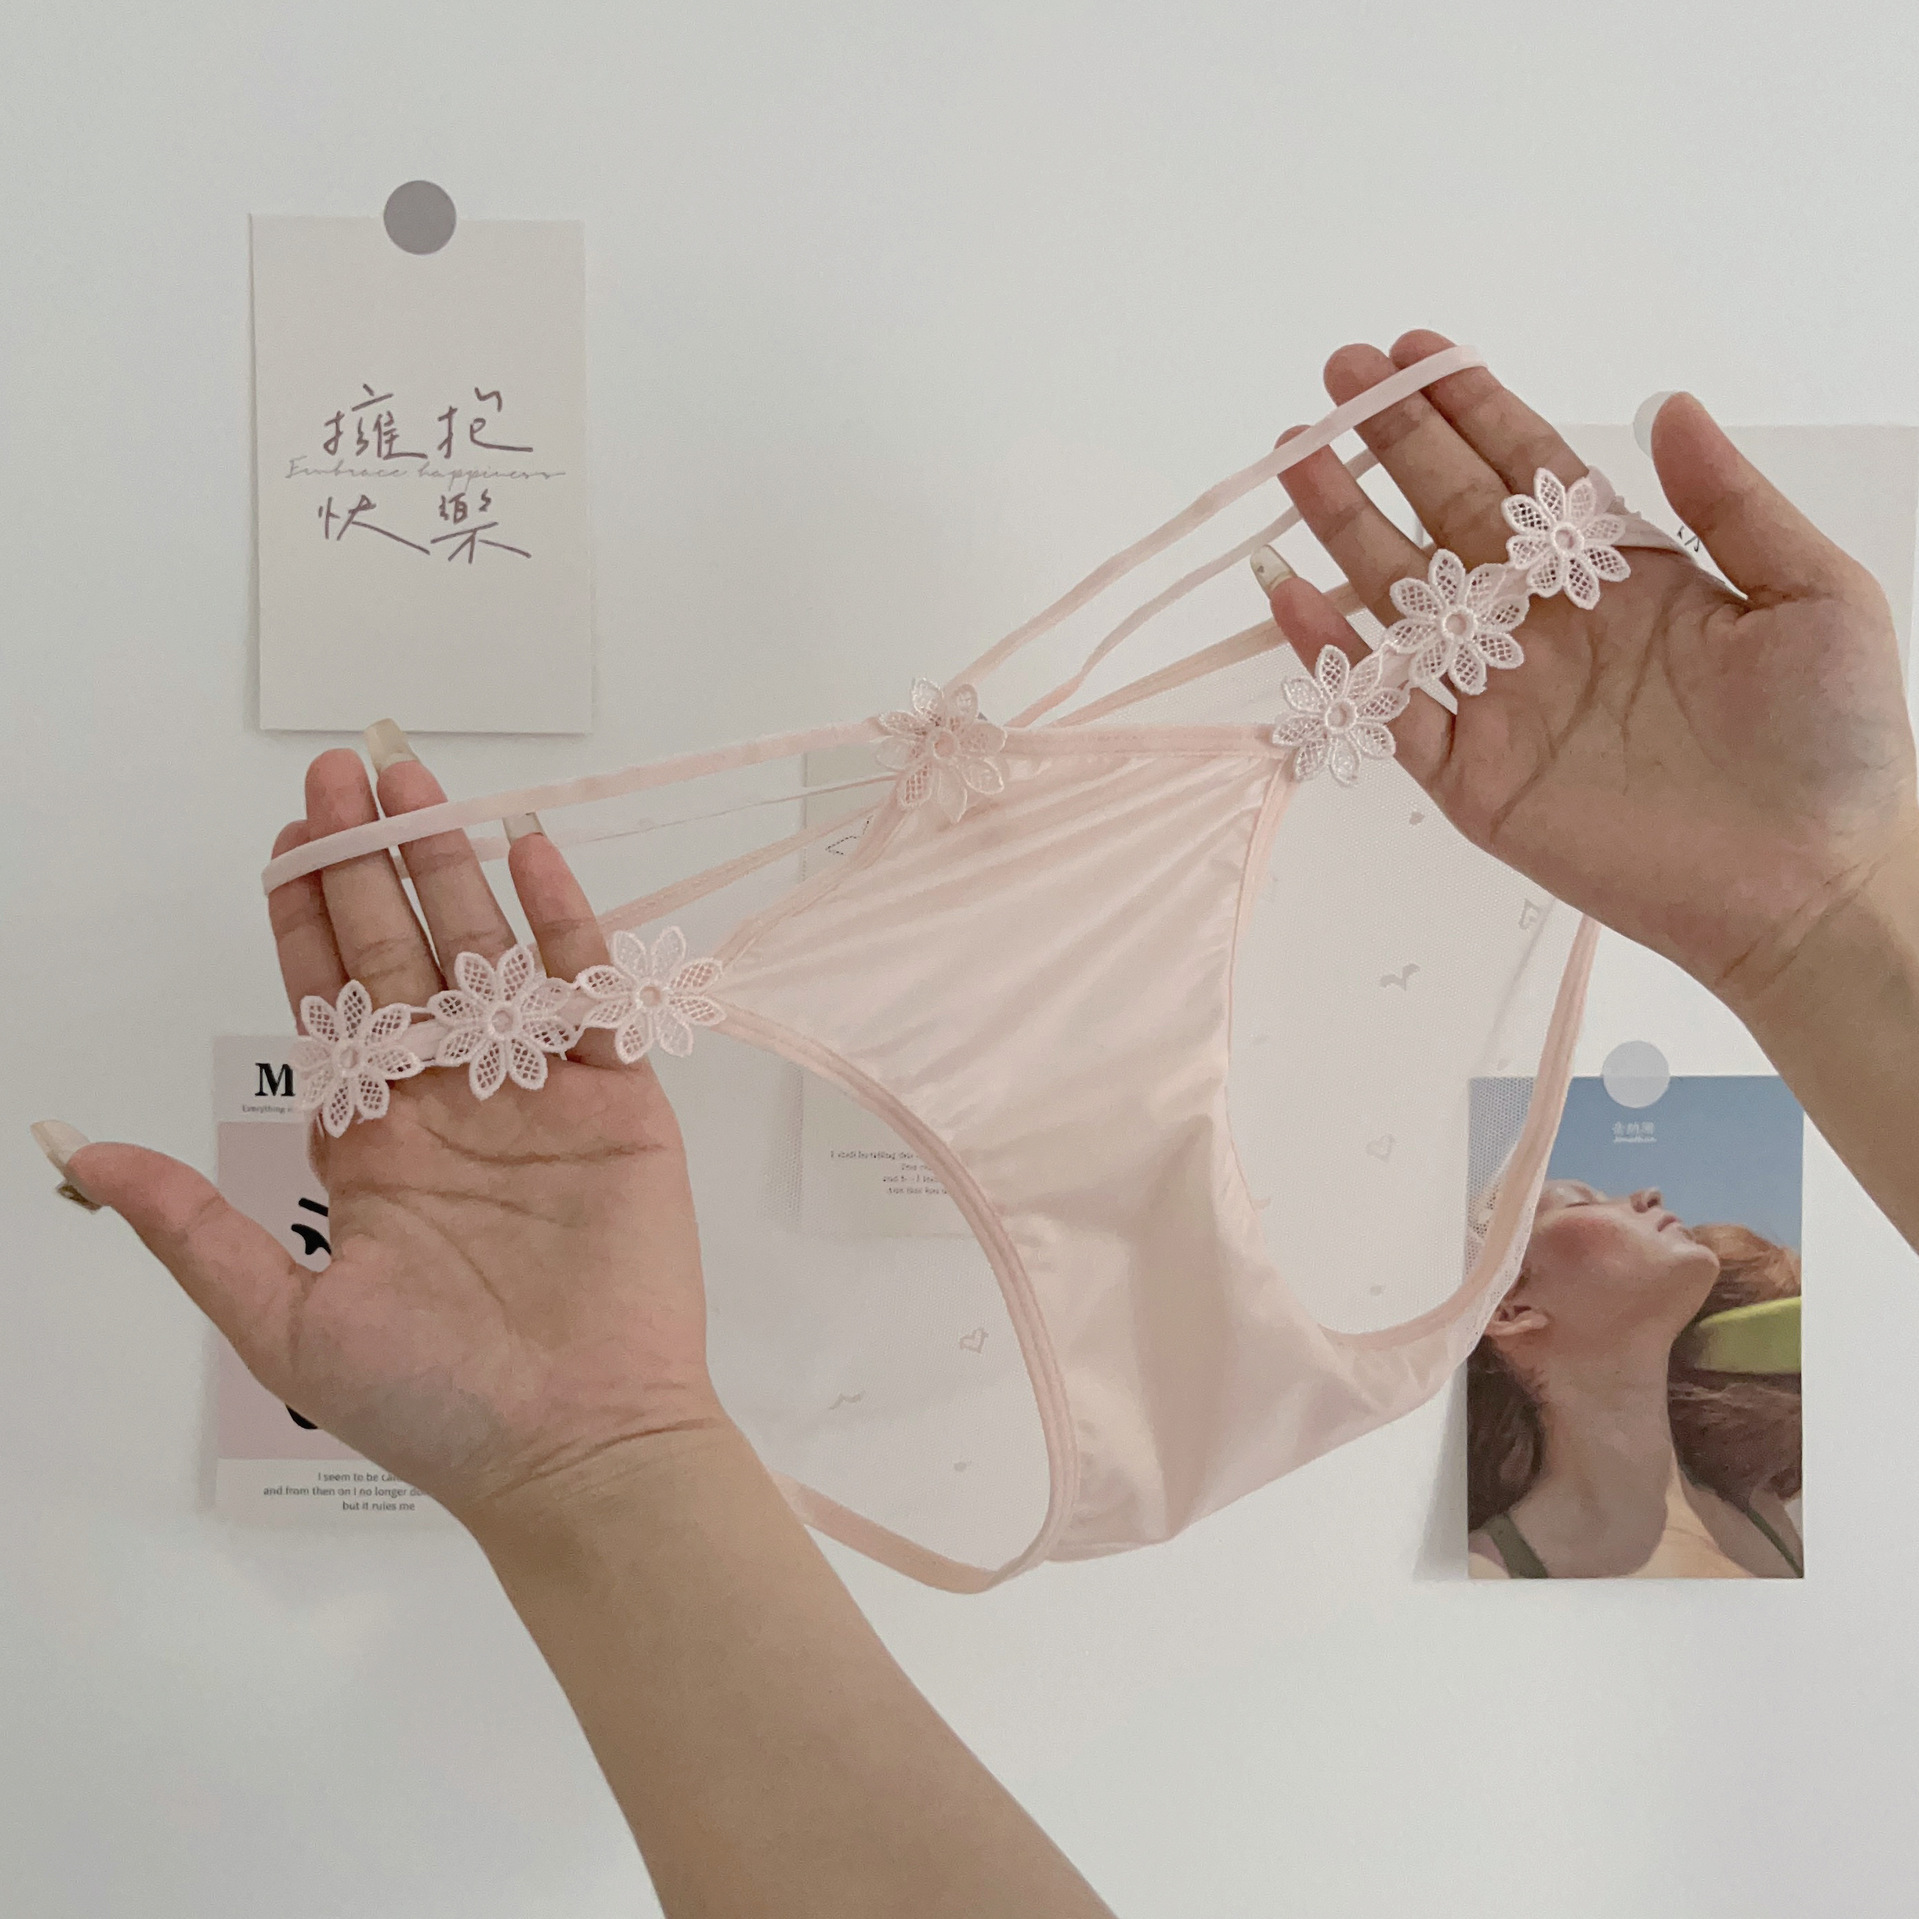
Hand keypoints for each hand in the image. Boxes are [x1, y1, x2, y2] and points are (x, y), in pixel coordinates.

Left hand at [68, 745, 723, 1527]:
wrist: (578, 1447)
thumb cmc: (434, 1401)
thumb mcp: (284, 1322)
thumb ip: (192, 1228)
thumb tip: (77, 1151)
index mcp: (375, 1143)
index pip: (334, 1003)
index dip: (308, 917)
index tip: (286, 836)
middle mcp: (453, 1102)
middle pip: (405, 955)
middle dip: (370, 862)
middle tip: (346, 767)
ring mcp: (540, 1096)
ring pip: (489, 957)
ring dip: (456, 868)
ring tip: (419, 783)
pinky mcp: (621, 1104)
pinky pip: (589, 995)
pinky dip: (565, 925)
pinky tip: (534, 857)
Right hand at [1263, 330, 1918, 1000]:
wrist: (1812, 882)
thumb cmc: (1835, 742)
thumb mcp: (1812, 593)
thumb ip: (1731, 502)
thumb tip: (1667, 404)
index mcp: (1622, 575)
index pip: (1527, 472)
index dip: (1470, 410)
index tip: (1415, 352)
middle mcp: (1548, 627)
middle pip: (1448, 517)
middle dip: (1389, 445)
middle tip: (1334, 379)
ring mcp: (1501, 702)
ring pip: (1402, 598)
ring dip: (1344, 527)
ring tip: (1292, 459)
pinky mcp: (1470, 777)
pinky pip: (1384, 708)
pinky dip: (1334, 654)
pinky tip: (1292, 593)